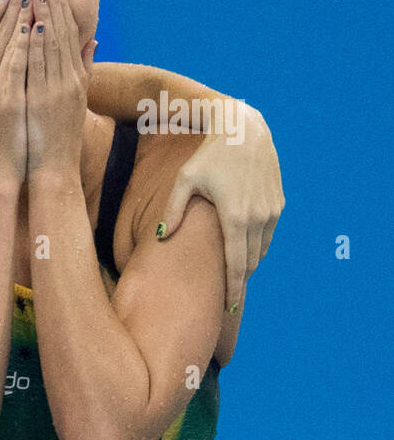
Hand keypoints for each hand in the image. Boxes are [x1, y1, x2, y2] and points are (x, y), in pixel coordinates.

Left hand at [26, 0, 93, 173]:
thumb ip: (83, 68)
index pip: (70, 36)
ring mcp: (58, 89)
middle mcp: (70, 80)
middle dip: (53, 6)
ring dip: (43, 17)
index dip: (62, 11)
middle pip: (62, 35)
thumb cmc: (59, 137)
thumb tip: (93, 41)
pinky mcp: (45, 100)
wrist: (54, 168)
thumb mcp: (75, 99)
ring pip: (51, 45)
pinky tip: (31, 26)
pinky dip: (36, 44)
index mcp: (75, 78)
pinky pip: (39, 66)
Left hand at [159, 102, 282, 310]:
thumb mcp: (184, 181)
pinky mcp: (279, 203)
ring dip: (248, 265)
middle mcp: (259, 218)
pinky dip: (257, 247)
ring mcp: (272, 211)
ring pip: (262, 250)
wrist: (244, 131)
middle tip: (227, 300)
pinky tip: (243, 251)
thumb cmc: (207, 156)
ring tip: (233, 277)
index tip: (229, 308)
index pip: (236, 265)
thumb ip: (172, 211)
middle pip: (250, 262)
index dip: (233, 289)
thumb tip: (159, 238)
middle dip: (239, 282)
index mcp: (235, 218)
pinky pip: (269, 235)